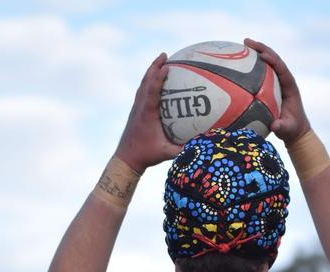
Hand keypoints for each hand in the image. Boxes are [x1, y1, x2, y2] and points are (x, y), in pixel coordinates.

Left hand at [114, 53, 183, 173]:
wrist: (126, 158)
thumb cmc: (146, 155)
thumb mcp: (167, 153)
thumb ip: (184, 148)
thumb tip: (204, 141)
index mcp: (147, 114)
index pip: (152, 92)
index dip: (158, 78)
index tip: (165, 66)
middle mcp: (140, 108)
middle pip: (146, 82)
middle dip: (154, 67)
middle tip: (164, 55)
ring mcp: (137, 109)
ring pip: (142, 85)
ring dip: (150, 72)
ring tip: (160, 61)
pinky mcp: (136, 112)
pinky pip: (142, 92)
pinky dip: (149, 82)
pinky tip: (155, 81)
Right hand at [244, 38, 310, 146]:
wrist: (295, 130)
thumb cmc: (292, 129)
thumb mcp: (288, 129)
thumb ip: (282, 127)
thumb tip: (274, 126)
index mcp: (290, 86)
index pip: (281, 68)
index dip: (272, 60)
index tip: (262, 54)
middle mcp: (283, 80)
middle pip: (273, 59)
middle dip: (261, 48)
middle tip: (246, 41)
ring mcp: (277, 82)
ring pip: (266, 63)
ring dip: (255, 52)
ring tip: (242, 44)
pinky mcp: (270, 86)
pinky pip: (260, 74)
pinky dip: (250, 66)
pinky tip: (238, 63)